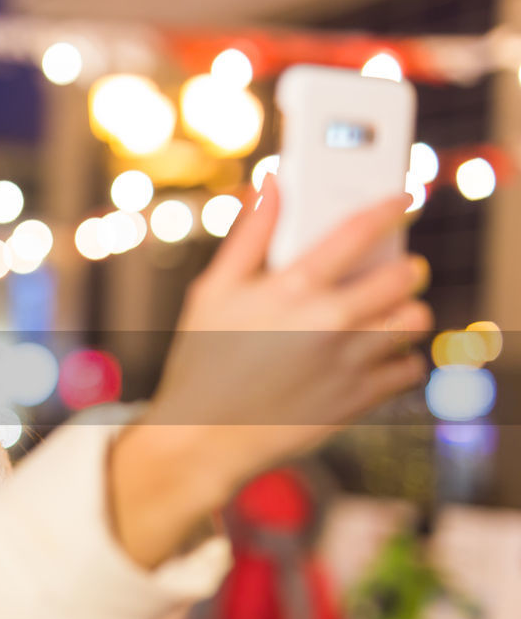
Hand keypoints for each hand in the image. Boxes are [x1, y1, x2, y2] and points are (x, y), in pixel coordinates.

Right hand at [108, 176, 431, 566]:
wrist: (204, 436)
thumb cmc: (203, 360)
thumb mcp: (212, 291)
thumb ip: (249, 234)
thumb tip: (270, 182)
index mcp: (292, 288)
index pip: (360, 230)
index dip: (392, 207)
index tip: (405, 201)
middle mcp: (329, 322)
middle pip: (406, 276)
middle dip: (404, 268)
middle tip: (390, 272)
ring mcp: (349, 363)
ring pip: (415, 321)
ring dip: (404, 313)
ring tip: (380, 316)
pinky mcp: (359, 399)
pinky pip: (410, 367)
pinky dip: (398, 360)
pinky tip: (371, 357)